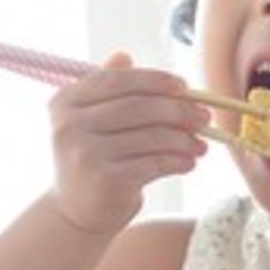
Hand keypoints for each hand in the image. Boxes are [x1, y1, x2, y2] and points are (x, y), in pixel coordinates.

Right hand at [46, 52, 207, 233]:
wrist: (75, 213)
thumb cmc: (91, 161)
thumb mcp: (90, 122)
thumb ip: (106, 89)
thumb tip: (124, 56)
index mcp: (65, 102)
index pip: (117, 81)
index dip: (155, 80)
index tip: (183, 87)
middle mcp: (70, 126)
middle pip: (138, 107)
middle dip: (178, 110)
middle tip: (203, 116)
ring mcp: (86, 154)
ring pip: (152, 136)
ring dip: (184, 139)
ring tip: (200, 144)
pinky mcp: (106, 180)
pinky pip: (154, 163)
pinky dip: (178, 160)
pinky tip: (188, 162)